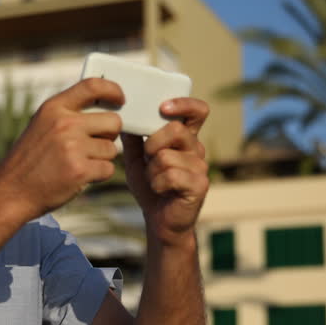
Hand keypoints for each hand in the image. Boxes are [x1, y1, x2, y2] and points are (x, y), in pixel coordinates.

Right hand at [0, 78, 123, 217]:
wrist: (11, 191)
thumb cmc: (30, 160)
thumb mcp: (41, 125)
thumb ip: (68, 114)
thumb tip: (103, 109)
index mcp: (53, 108)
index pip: (92, 86)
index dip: (113, 90)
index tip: (120, 99)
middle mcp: (64, 124)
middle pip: (113, 121)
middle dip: (109, 135)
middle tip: (93, 145)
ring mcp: (72, 147)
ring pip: (112, 149)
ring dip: (101, 158)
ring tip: (79, 163)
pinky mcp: (80, 171)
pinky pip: (108, 169)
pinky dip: (98, 175)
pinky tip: (79, 176)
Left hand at [122, 98, 209, 244]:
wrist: (160, 220)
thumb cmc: (151, 186)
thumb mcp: (137, 159)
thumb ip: (134, 138)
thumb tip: (124, 115)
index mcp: (185, 138)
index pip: (197, 111)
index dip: (184, 104)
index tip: (164, 107)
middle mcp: (197, 149)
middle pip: (176, 130)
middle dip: (153, 143)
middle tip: (148, 158)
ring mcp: (201, 167)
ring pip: (167, 156)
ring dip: (152, 170)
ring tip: (154, 179)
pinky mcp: (200, 185)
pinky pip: (171, 175)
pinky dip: (157, 184)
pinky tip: (160, 190)